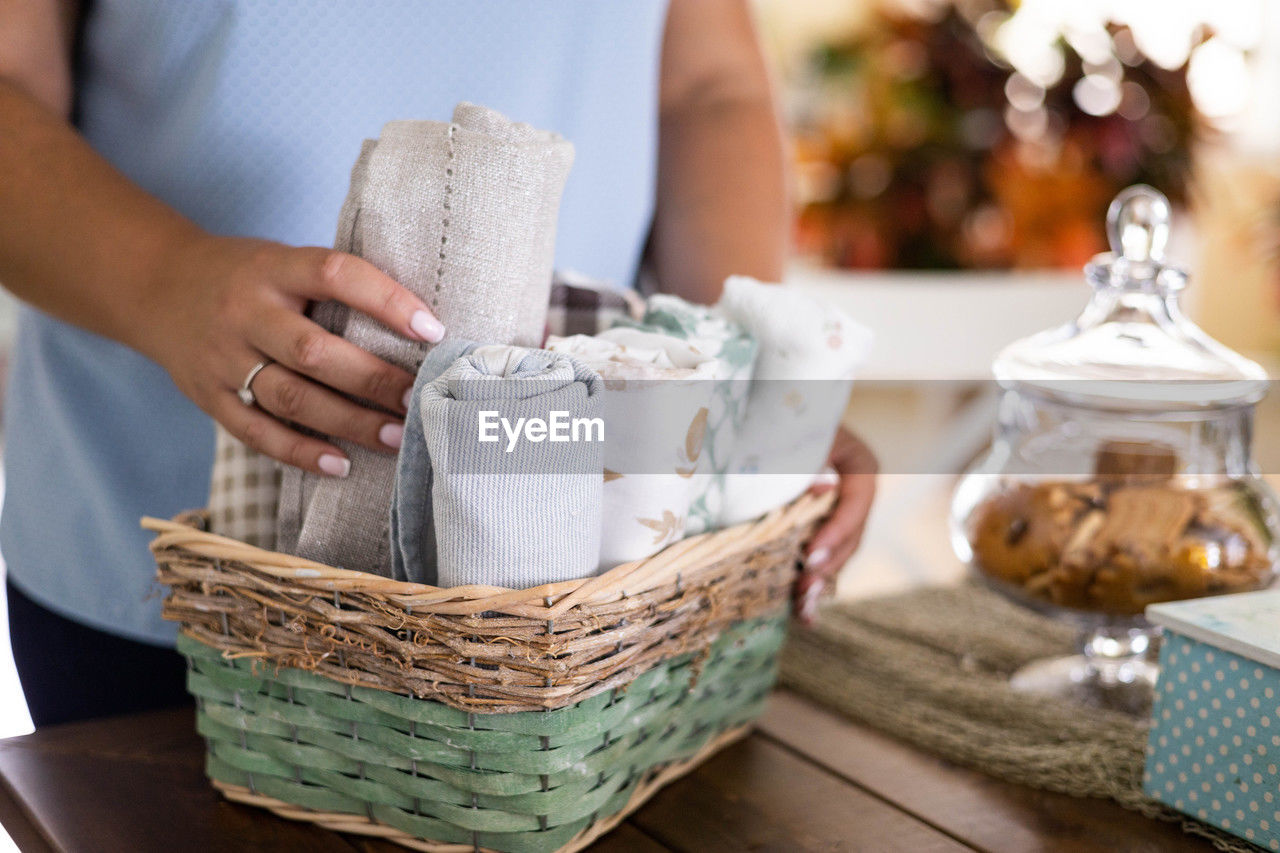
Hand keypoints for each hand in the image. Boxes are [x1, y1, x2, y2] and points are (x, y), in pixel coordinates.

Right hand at [141, 233, 444, 475]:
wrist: (155, 285)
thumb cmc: (247, 276)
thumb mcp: (283, 260)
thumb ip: (333, 287)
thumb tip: (419, 326)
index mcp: (273, 268)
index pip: (335, 275)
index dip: (387, 300)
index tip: (432, 330)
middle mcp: (245, 312)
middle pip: (314, 351)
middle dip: (374, 379)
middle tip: (419, 399)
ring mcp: (223, 358)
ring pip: (291, 397)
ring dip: (349, 422)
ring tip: (396, 437)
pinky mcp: (209, 397)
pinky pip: (256, 432)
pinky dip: (301, 452)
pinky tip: (340, 464)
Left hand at [795, 426, 877, 624]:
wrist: (765, 424)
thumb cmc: (776, 421)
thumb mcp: (792, 436)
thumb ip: (805, 460)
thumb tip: (823, 486)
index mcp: (860, 464)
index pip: (858, 500)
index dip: (836, 531)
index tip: (810, 555)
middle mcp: (856, 492)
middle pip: (851, 533)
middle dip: (828, 563)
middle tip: (802, 586)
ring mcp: (840, 513)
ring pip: (839, 553)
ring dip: (820, 581)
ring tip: (802, 607)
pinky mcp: (821, 529)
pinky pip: (822, 559)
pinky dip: (812, 584)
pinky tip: (803, 614)